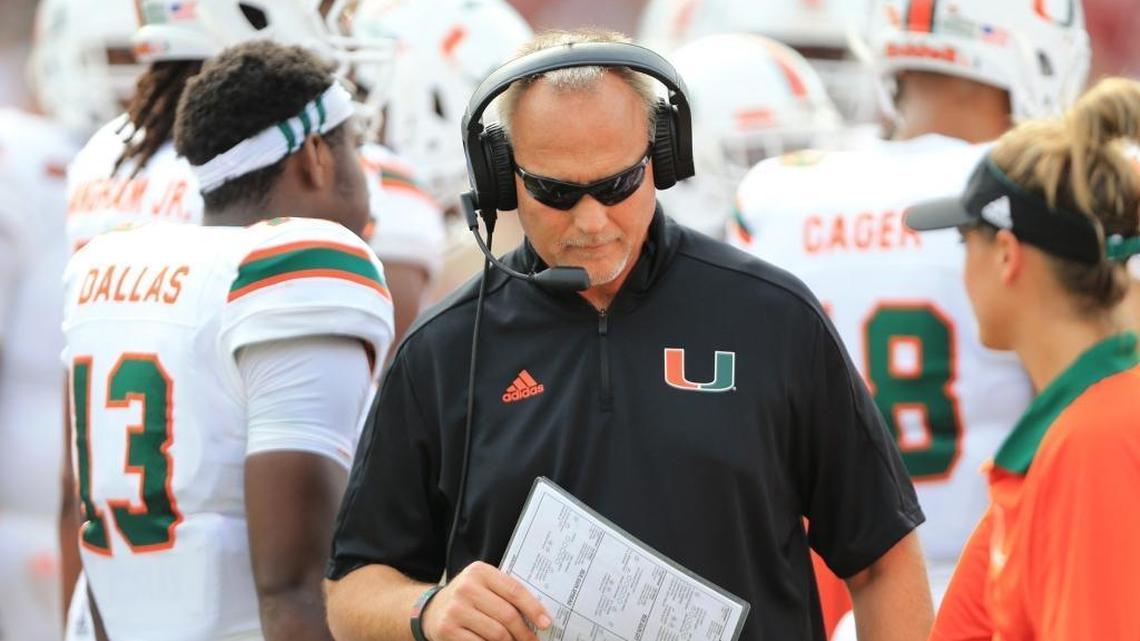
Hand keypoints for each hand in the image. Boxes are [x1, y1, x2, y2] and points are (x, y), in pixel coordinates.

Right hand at [422, 562, 551, 640]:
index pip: (514, 591)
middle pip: (507, 615)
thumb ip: (506, 593)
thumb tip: (539, 616)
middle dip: (525, 633)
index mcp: (480, 572)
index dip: (534, 608)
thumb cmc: (468, 598)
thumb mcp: (483, 586)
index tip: (546, 623)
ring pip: (497, 634)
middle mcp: (466, 588)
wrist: (431, 610)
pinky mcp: (448, 630)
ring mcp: (456, 610)